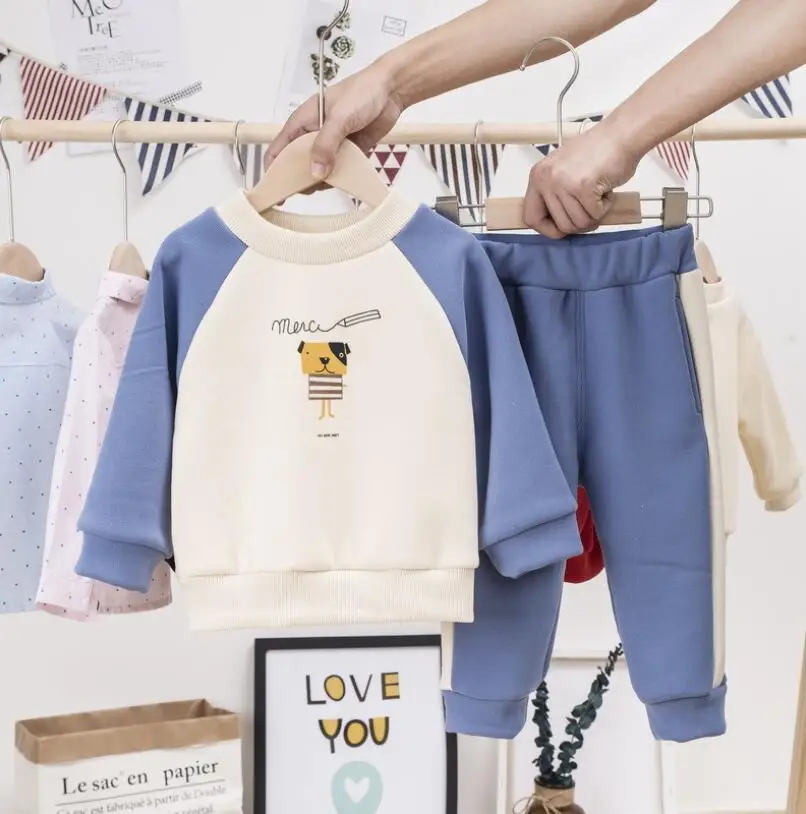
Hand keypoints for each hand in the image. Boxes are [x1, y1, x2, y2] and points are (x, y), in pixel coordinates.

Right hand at [264, 61, 404, 180]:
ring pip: (319, 169)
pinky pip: (339, 170)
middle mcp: (314, 134)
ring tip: (323, 187)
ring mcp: (332, 144)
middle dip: (298, 179)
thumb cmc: (361, 92)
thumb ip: (325, 144)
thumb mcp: (339, 117)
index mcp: (303, 121)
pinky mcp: (349, 152)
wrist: (391, 90)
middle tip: (302, 192)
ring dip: (320, 180)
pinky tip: (341, 183)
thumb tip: (314, 173)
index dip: (274, 168)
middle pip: (298, 163)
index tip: (274, 188)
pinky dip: (339, 178)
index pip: (280, 148)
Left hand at [524, 123, 639, 238]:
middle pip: (561, 225)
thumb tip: (556, 225)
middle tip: (591, 208)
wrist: (621, 134)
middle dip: (581, 223)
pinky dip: (605, 207)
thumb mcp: (563, 170)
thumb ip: (555, 195)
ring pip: (579, 223)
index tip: (562, 229)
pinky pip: (595, 214)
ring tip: (599, 193)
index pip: (531, 217)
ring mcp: (563, 183)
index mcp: (537, 176)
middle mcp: (546, 179)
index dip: (548, 229)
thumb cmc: (598, 151)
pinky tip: (606, 189)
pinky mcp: (583, 187)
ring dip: (594, 214)